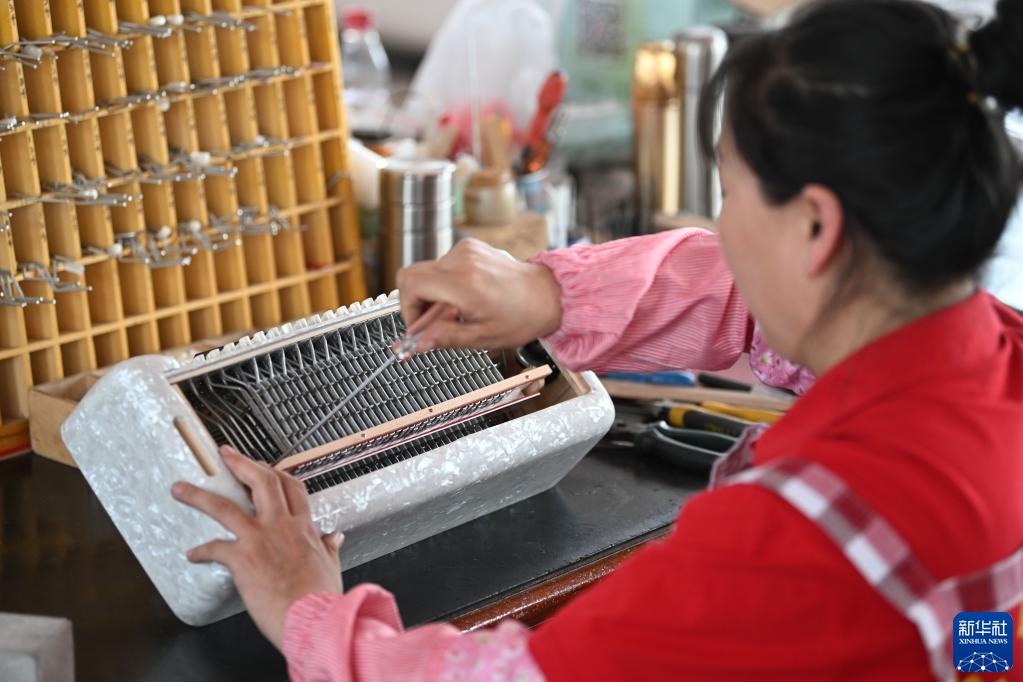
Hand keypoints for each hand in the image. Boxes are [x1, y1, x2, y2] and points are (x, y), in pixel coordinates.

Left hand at [171, 447, 342, 649]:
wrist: (313, 619)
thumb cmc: (321, 598)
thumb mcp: (331, 566)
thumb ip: (330, 547)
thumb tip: (335, 536)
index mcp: (304, 527)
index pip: (291, 488)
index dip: (276, 472)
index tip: (264, 466)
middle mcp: (282, 526)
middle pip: (261, 481)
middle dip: (241, 463)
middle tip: (225, 455)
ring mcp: (261, 539)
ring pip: (225, 506)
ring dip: (199, 495)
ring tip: (181, 489)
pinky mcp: (243, 558)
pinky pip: (215, 548)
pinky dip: (201, 551)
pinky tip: (193, 554)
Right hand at [396, 238, 562, 351]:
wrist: (548, 295)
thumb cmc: (521, 317)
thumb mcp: (481, 337)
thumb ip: (444, 338)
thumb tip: (415, 344)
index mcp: (464, 283)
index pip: (411, 283)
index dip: (407, 308)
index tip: (419, 326)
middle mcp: (462, 260)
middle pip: (413, 275)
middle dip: (417, 302)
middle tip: (436, 322)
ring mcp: (466, 250)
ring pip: (427, 272)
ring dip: (434, 294)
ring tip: (458, 311)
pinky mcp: (470, 247)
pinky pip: (443, 266)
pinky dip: (446, 283)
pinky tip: (467, 297)